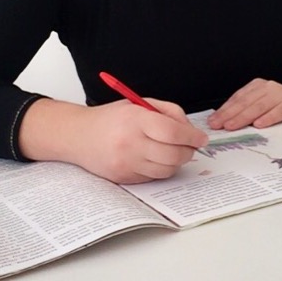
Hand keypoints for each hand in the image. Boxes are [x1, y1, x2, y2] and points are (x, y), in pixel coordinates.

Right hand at [19, 98, 208, 183]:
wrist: (79, 136)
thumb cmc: (112, 117)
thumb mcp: (139, 103)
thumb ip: (168, 112)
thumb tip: (191, 130)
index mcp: (136, 119)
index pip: (173, 133)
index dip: (193, 137)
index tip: (201, 138)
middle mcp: (130, 143)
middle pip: (173, 155)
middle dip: (188, 151)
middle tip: (191, 146)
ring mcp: (126, 163)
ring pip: (166, 170)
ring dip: (177, 162)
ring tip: (173, 151)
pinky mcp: (124, 178)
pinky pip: (153, 177)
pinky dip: (161, 169)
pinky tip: (155, 158)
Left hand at [207, 79, 281, 130]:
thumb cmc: (280, 108)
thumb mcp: (261, 106)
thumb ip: (245, 111)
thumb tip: (222, 121)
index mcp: (258, 86)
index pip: (238, 98)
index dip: (224, 110)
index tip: (213, 121)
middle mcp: (268, 87)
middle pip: (246, 102)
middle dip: (230, 114)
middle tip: (219, 125)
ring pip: (260, 106)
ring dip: (245, 116)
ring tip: (233, 125)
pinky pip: (280, 110)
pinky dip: (269, 117)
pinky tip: (260, 124)